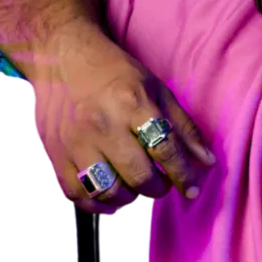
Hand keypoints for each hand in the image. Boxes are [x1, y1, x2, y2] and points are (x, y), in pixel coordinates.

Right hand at [29, 26, 216, 215]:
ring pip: (108, 191)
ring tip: (136, 188)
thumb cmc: (113, 73)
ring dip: (130, 198)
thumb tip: (206, 162)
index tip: (192, 189)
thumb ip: (182, 126)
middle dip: (158, 188)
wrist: (61, 57)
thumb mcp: (155, 89)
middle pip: (138, 176)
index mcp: (131, 103)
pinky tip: (111, 196)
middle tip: (161, 183)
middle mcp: (102, 124)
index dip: (184, 175)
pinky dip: (98, 204)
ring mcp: (75, 142)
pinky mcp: (56, 154)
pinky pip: (77, 194)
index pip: (165, 149)